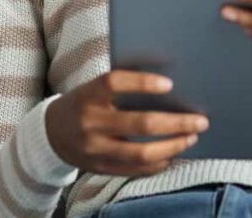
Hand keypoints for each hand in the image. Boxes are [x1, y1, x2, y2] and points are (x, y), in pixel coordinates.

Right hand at [45, 70, 209, 176]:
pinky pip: (135, 170)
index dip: (142, 82)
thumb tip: (169, 80)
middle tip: (200, 120)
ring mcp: (95, 149)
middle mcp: (90, 122)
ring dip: (172, 146)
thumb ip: (123, 83)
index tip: (170, 84)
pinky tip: (173, 153)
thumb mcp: (95, 87)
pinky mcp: (100, 168)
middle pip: (139, 124)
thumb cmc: (85, 102)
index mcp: (89, 94)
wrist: (51, 133)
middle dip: (176, 123)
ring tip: (191, 137)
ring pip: (140, 153)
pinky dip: (158, 163)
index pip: (115, 82)